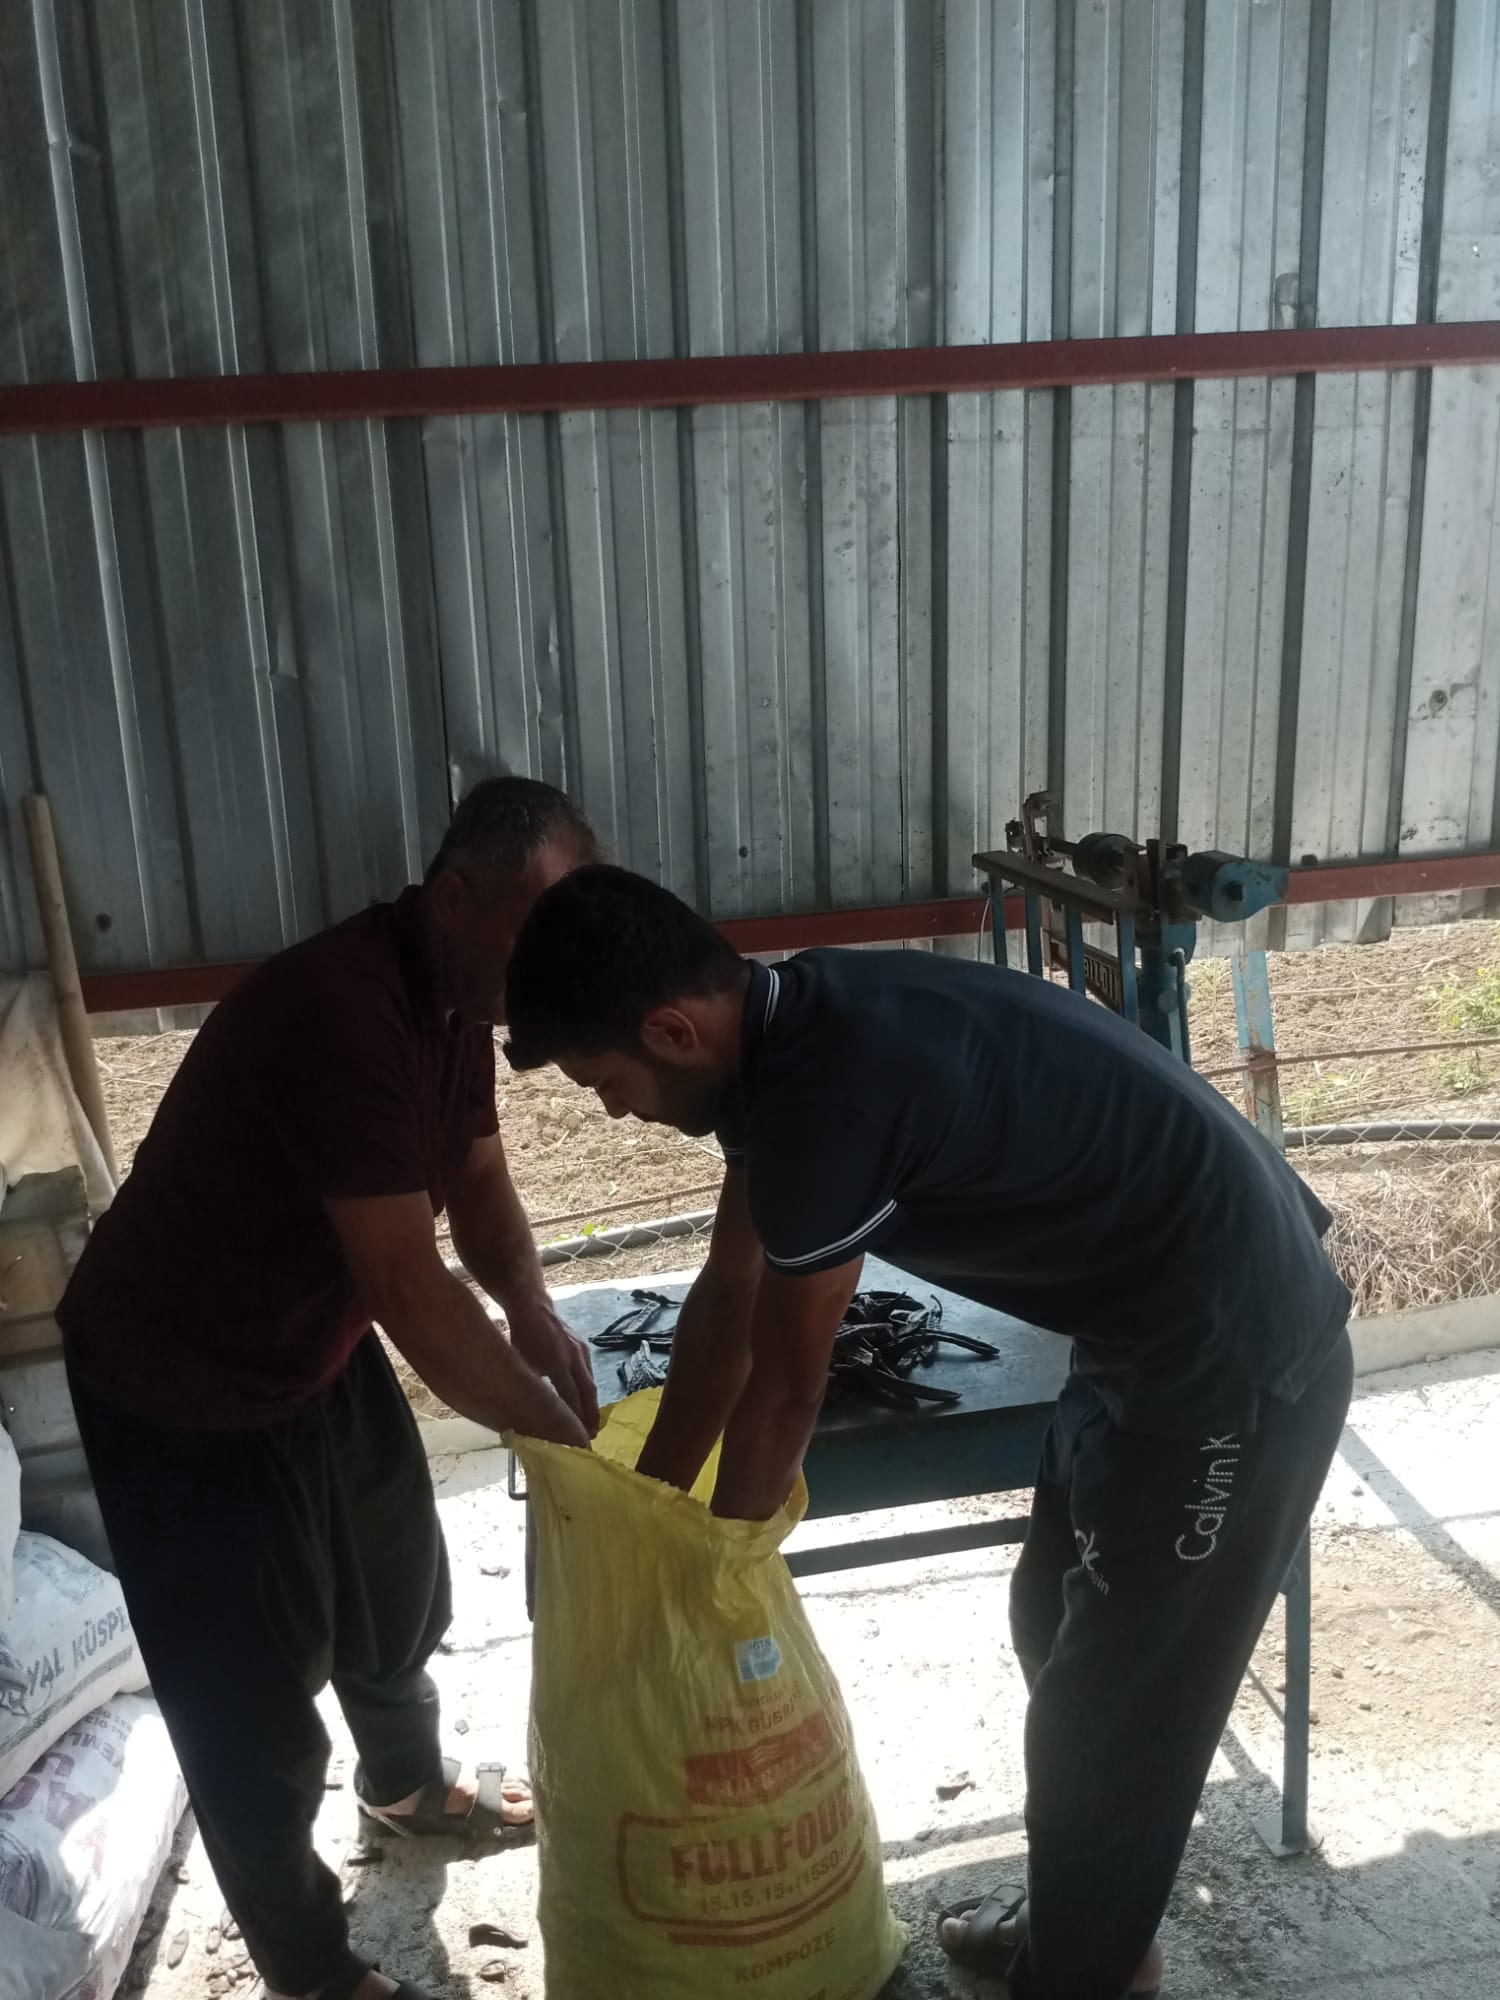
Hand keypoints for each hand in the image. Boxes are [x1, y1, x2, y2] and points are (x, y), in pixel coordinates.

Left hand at [505, 1299, 600, 1435]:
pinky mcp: (584, 1349)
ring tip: (591, 1426)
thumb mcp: (523, 1361)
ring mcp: (581, 1350)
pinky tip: (587, 1404)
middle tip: (591, 1437)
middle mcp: (574, 1355)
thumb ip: (533, 1383)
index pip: (570, 1394)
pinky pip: (588, 1374)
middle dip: (590, 1415)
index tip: (577, 1435)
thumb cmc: (522, 1335)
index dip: (575, 1416)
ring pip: (590, 1383)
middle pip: (587, 1391)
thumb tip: (534, 1409)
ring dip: (592, 1405)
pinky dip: (588, 1391)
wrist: (533, 1306)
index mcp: (557, 1359)